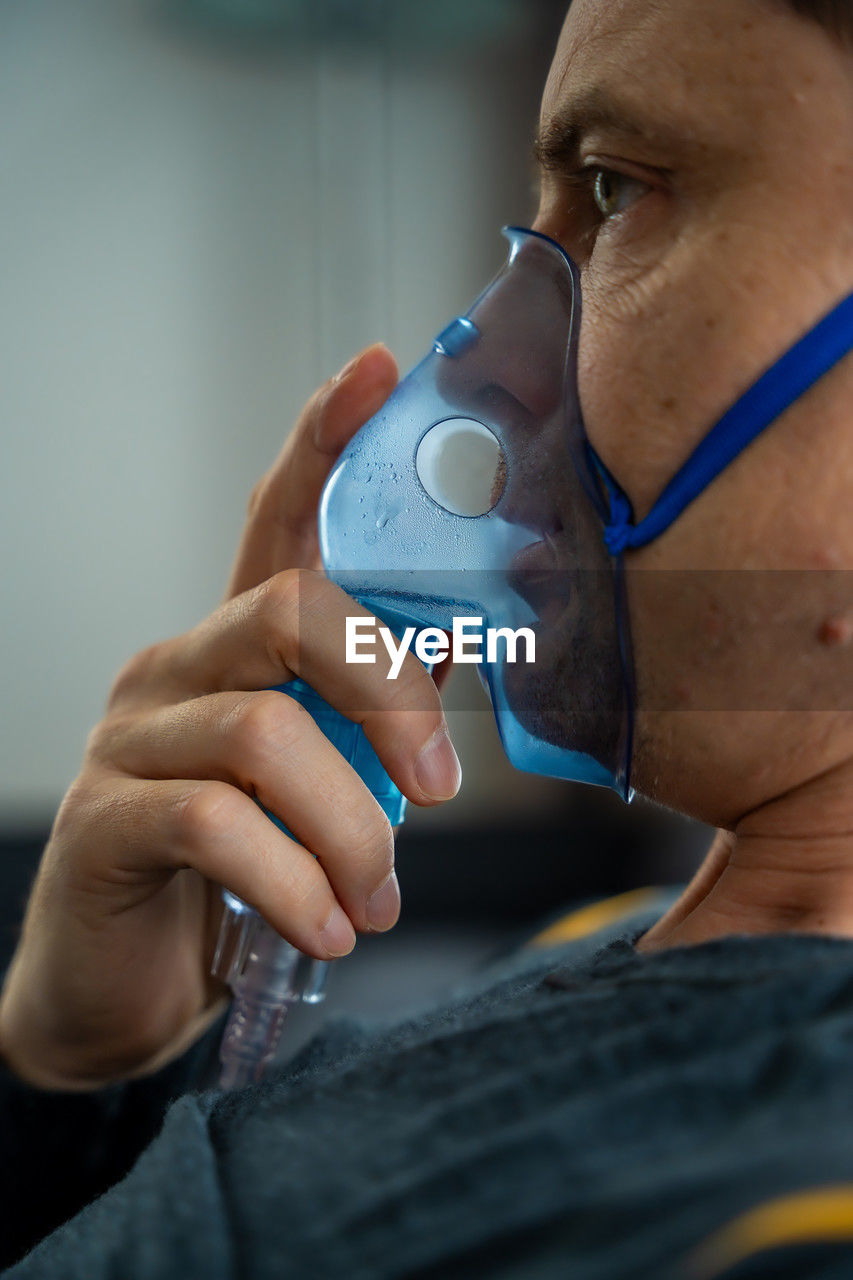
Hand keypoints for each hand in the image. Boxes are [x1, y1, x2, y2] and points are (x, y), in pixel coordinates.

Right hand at [0, 345, 461, 1088]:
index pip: (276, 522)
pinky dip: (296, 881)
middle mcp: (176, 667)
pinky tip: (327, 928)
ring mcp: (131, 737)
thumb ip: (368, 727)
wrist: (132, 985)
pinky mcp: (102, 818)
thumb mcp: (320, 784)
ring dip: (351, 831)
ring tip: (373, 900)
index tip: (376, 368)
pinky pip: (217, 824)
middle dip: (390, 699)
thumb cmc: (242, 873)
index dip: (322, 442)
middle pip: (292, 611)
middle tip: (440, 791)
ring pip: (267, 735)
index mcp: (237, 648)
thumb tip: (452, 686)